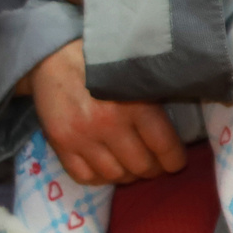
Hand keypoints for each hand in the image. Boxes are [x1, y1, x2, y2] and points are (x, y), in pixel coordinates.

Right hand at [24, 41, 184, 184]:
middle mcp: (108, 123)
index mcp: (134, 104)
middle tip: (152, 163)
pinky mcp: (60, 143)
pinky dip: (99, 177)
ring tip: (128, 165)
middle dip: (152, 169)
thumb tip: (178, 131)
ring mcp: (81, 135)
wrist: (55, 55)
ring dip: (126, 175)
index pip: (165, 148)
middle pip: (141, 166)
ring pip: (115, 175)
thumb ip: (155, 100)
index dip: (174, 160)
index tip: (174, 161)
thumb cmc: (102, 62)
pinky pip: (85, 176)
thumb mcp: (136, 74)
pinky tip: (104, 166)